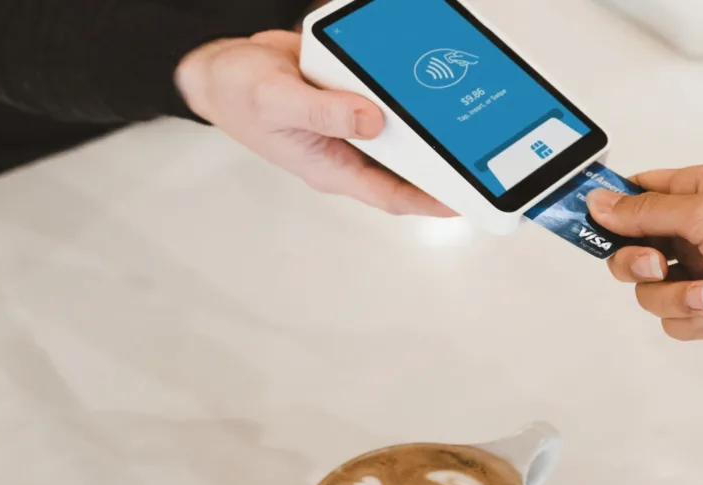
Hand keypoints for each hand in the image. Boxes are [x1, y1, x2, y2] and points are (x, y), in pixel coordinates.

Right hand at [175, 31, 453, 216]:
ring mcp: (352, 122)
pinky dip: (403, 87)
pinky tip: (422, 75)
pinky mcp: (352, 94)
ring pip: (400, 129)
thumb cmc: (239, 95)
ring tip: (463, 115)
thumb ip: (326, 112)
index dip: (429, 201)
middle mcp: (347, 149)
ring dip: (427, 122)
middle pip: (405, 165)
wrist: (222, 66)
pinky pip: (385, 95)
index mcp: (332, 166)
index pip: (391, 194)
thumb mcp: (277, 102)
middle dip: (441, 163)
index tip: (464, 201)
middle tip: (480, 154)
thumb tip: (373, 120)